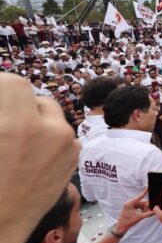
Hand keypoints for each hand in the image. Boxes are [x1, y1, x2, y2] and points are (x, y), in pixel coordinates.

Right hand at [0, 74, 80, 231]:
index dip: (1, 87)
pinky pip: (60, 133)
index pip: (14, 84)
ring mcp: (68, 145)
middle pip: (34, 97)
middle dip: (16, 104)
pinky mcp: (74, 158)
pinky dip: (45, 135)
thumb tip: (5, 95)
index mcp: (19, 125)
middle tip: (3, 119)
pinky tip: (27, 152)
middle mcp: (51, 131)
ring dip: (32, 119)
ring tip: (14, 138)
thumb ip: (0, 114)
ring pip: (49, 115)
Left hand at [114, 188, 154, 233]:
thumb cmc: (128, 222)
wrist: (121, 227)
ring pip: (141, 204)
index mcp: (130, 203)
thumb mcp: (139, 217)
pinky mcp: (131, 207)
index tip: (148, 186)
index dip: (145, 192)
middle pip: (142, 202)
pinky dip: (142, 210)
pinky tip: (141, 214)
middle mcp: (130, 202)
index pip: (140, 196)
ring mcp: (130, 205)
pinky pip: (139, 206)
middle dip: (146, 207)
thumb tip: (155, 211)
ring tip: (143, 214)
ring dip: (144, 209)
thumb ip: (148, 214)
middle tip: (148, 212)